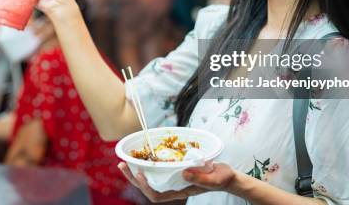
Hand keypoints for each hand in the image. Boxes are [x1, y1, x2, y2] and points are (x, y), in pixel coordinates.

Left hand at [117, 162, 235, 202]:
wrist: (227, 175)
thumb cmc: (221, 179)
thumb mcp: (214, 178)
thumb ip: (200, 178)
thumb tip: (183, 173)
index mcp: (180, 191)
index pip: (157, 195)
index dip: (146, 187)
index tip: (139, 174)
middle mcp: (173, 186)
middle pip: (148, 187)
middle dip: (134, 178)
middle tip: (122, 165)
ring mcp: (173, 179)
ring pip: (150, 178)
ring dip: (137, 170)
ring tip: (126, 160)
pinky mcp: (176, 169)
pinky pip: (159, 168)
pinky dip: (149, 162)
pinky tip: (144, 154)